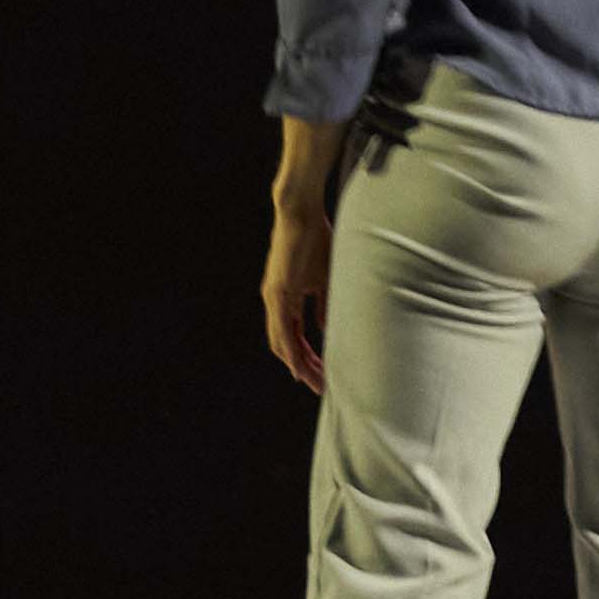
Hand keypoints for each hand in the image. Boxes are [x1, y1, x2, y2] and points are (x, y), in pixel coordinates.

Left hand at [261, 191, 335, 393]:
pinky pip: (282, 330)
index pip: (294, 336)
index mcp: (285, 298)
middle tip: (320, 386)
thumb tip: (324, 327)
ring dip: (298, 365)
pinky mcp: (277, 292)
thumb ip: (323, 303)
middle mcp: (275, 301)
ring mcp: (274, 297)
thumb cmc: (316, 238)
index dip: (306, 357)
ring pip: (281, 343)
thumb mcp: (324, 276)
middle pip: (285, 345)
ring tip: (314, 382)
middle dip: (303, 368)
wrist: (301, 212)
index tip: (322, 373)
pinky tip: (299, 366)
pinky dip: (291, 351)